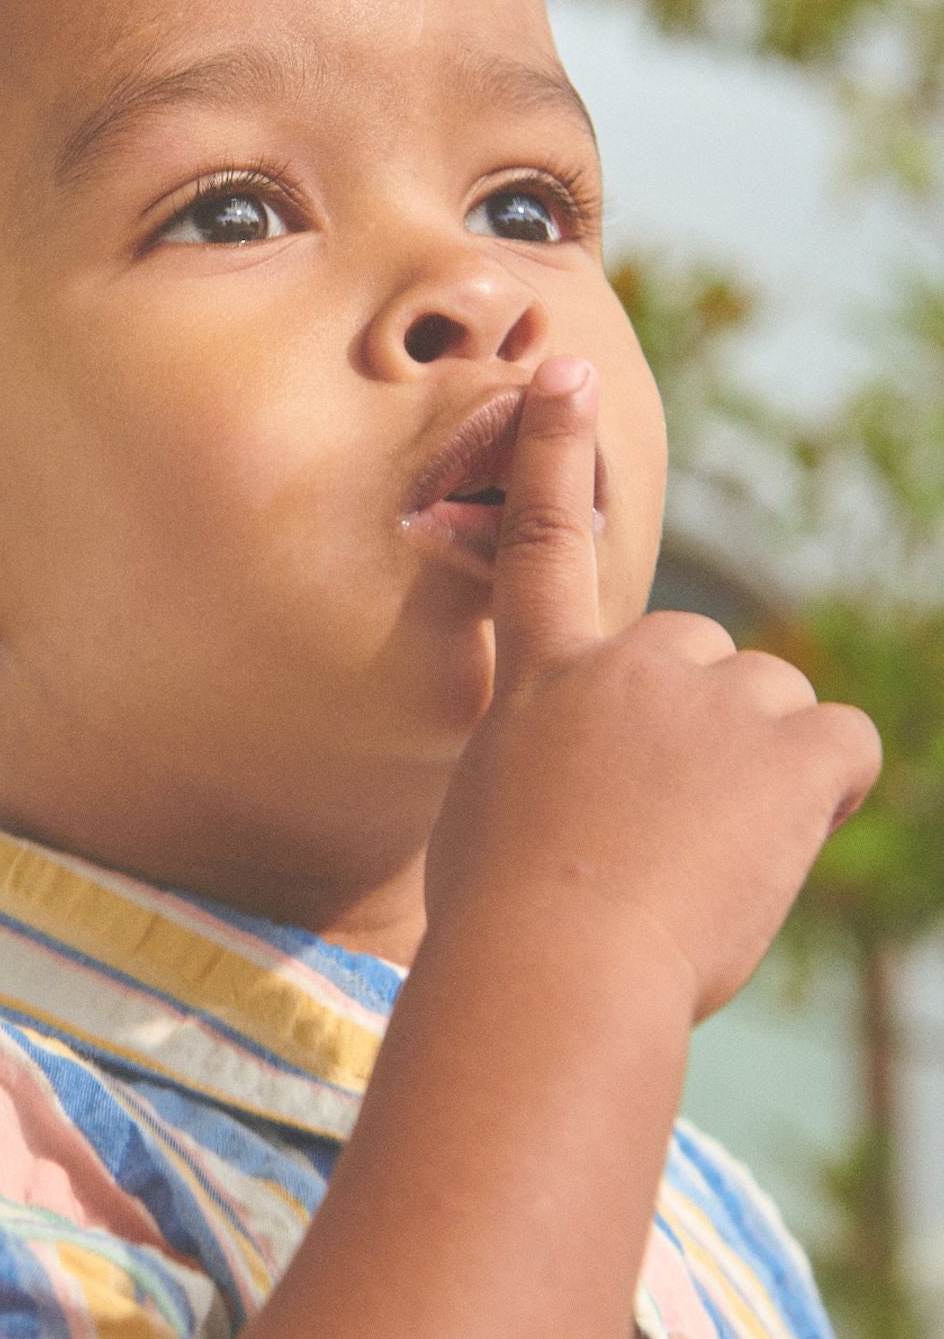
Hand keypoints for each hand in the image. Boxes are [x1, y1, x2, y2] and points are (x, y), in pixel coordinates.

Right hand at [424, 357, 881, 1022]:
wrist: (554, 965)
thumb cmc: (506, 926)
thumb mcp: (493, 820)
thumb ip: (547, 772)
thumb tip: (590, 803)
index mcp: (542, 678)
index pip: (541, 542)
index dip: (551, 453)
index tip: (567, 374)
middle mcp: (629, 663)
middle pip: (703, 660)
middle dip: (702, 731)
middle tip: (662, 829)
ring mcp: (712, 697)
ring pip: (775, 710)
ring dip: (758, 774)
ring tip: (702, 857)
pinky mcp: (789, 746)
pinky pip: (845, 747)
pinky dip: (829, 795)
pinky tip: (774, 845)